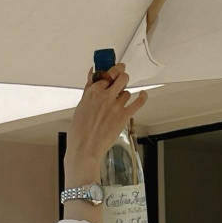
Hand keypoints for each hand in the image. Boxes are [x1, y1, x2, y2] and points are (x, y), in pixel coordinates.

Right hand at [62, 62, 147, 184]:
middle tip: (120, 79)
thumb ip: (88, 90)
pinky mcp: (124, 116)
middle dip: (121, 76)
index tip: (112, 73)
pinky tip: (142, 94)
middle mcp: (105, 96)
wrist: (85, 149)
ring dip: (124, 94)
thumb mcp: (80, 107)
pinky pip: (138, 102)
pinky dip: (142, 97)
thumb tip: (92, 76)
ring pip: (127, 91)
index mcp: (92, 92)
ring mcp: (116, 105)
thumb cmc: (79, 133)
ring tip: (119, 101)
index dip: (110, 73)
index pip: (106, 73)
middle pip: (120, 76)